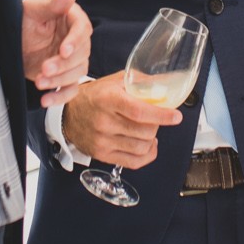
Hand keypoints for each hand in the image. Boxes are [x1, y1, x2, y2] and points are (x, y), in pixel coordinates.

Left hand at [21, 0, 91, 106]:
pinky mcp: (62, 77)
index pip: (82, 30)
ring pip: (76, 74)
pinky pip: (69, 90)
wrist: (8, 40)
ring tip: (40, 82)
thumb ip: (54, 2)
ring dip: (59, 81)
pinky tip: (46, 100)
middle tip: (44, 68)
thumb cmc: (21, 19)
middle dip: (63, 65)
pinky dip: (59, 98)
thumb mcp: (33, 9)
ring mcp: (69, 60)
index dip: (75, 41)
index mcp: (71, 19)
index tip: (63, 50)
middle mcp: (74, 40)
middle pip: (82, 55)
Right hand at [60, 70, 182, 169]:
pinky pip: (134, 162)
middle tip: (154, 118)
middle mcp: (104, 121)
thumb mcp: (115, 81)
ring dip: (152, 139)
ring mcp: (103, 141)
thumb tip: (167, 83)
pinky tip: (147, 145)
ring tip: (148, 131)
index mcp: (108, 99)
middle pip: (144, 131)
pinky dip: (147, 154)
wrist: (68, 114)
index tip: (176, 116)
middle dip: (156, 124)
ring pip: (142, 147)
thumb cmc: (94, 96)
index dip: (161, 115)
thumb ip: (140, 81)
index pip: (139, 111)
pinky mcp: (102, 155)